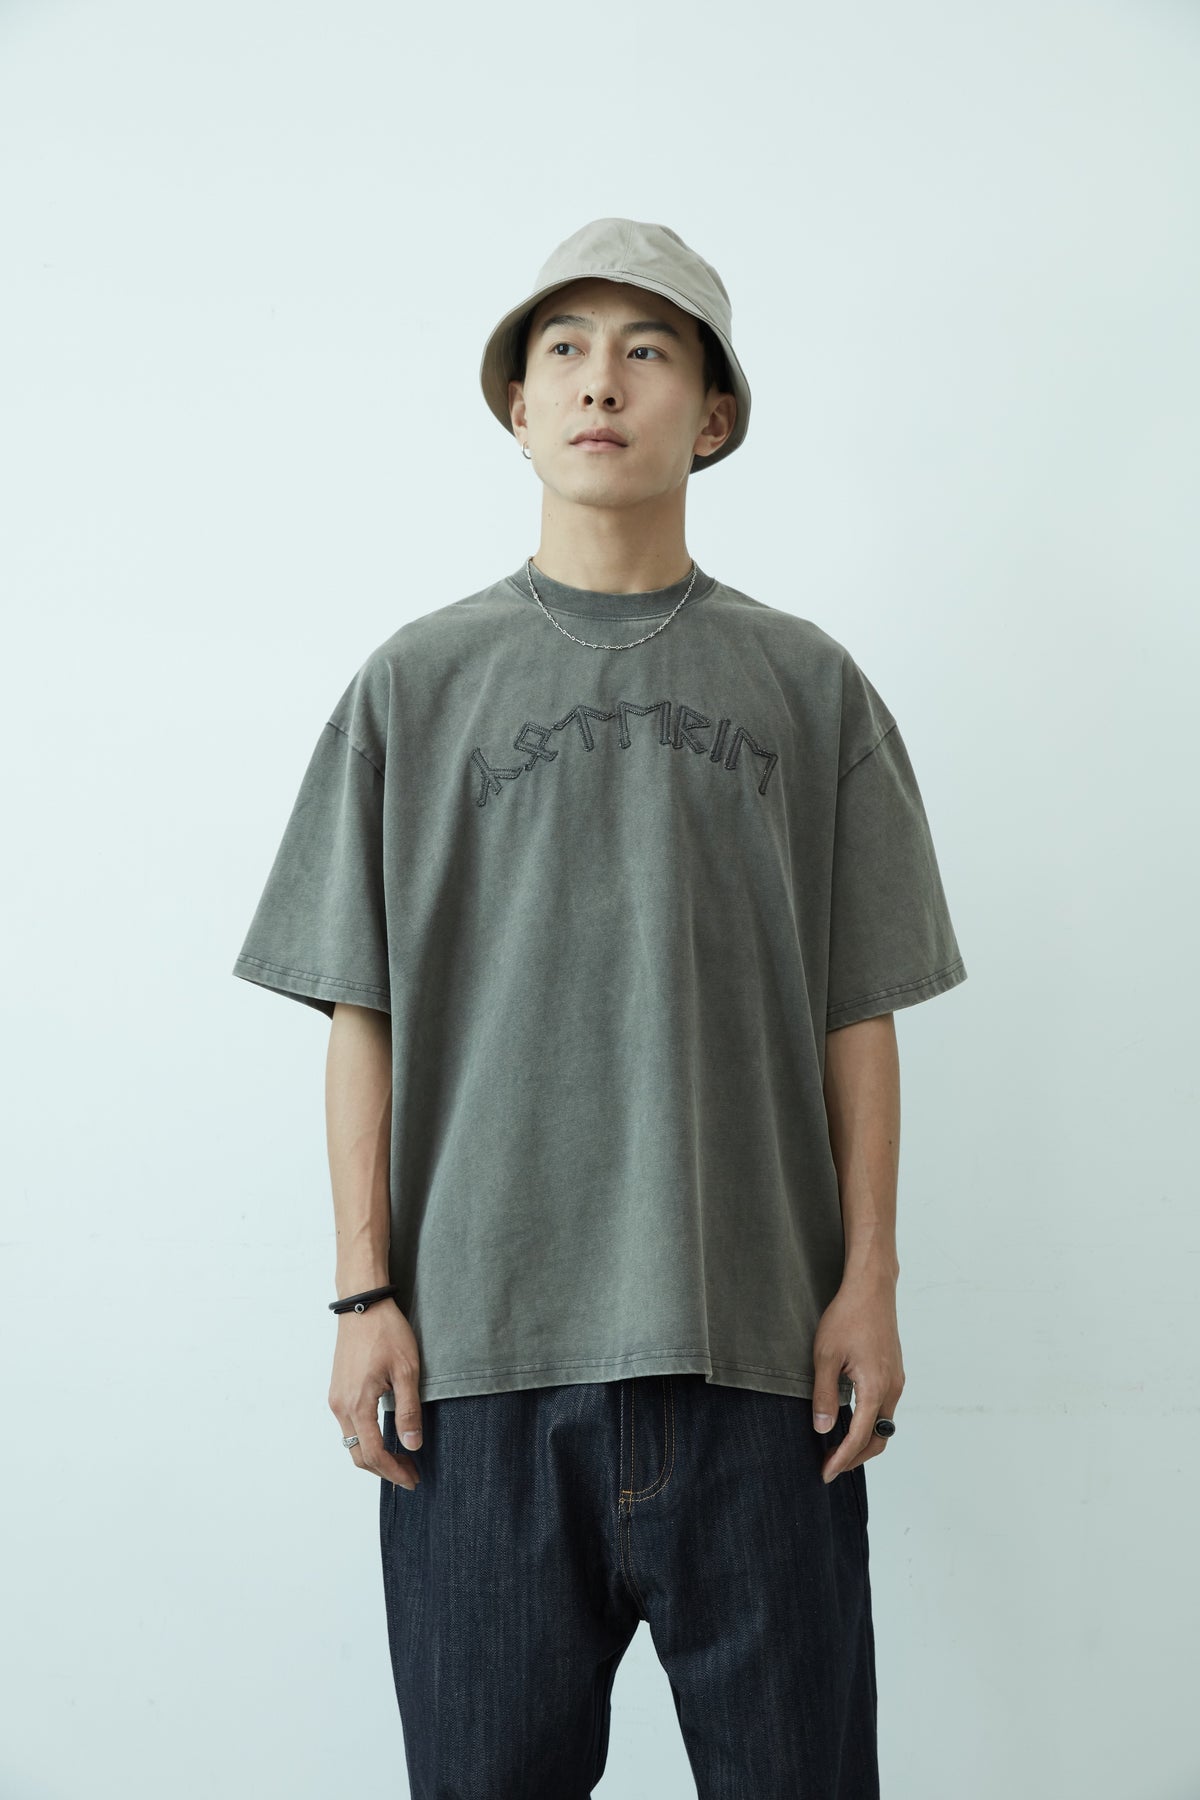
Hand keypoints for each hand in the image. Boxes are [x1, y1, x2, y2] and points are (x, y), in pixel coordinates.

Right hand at [329, 1300, 423, 1489]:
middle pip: (358, 1454)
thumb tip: (413, 1444)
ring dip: (374, 1455)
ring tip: (401, 1458)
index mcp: (357, 1404)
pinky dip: (366, 1439)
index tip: (413, 1479)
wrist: (362, 1305)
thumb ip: (409, 1411)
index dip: (394, 1471)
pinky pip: (349, 1426)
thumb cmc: (387, 1333)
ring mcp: (336, 1398)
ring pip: (352, 1442)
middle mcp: (340, 1406)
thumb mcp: (407, 1370)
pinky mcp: (338, 1390)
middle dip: (384, 1470)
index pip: (374, 1453)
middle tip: (410, 1474)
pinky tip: (385, 1436)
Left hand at [810, 1270, 903, 1483]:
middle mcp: (892, 1388)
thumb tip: (823, 1430)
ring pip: (884, 1424)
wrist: (872, 1288)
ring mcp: (896, 1380)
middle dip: (855, 1457)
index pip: (860, 1437)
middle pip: (879, 1438)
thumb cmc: (847, 1317)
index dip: (842, 1459)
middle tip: (830, 1466)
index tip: (825, 1473)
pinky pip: (885, 1408)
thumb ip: (824, 1395)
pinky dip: (869, 1422)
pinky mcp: (894, 1371)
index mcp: (876, 1388)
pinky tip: (850, 1419)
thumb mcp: (825, 1356)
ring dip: (863, 1440)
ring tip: (837, 1447)